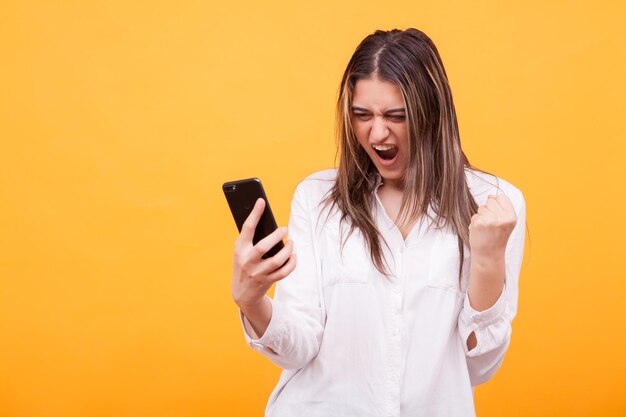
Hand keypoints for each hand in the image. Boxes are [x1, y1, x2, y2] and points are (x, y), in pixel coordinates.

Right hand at [231, 198, 296, 312]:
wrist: (242, 292)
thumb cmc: (244, 264)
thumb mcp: (242, 251)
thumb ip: (252, 239)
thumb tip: (269, 222)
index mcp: (240, 249)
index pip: (247, 229)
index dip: (254, 214)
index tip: (262, 201)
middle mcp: (247, 261)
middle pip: (263, 247)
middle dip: (276, 236)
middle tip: (284, 229)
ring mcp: (258, 273)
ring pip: (276, 261)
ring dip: (287, 250)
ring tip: (291, 242)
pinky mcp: (267, 281)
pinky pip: (283, 272)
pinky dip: (291, 263)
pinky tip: (294, 256)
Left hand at [469, 192, 516, 257]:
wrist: (489, 254)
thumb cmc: (497, 238)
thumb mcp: (506, 223)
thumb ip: (501, 208)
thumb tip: (490, 195)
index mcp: (511, 216)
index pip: (502, 197)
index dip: (497, 204)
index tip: (498, 216)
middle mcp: (502, 218)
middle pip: (490, 200)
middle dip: (489, 210)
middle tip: (491, 224)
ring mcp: (490, 220)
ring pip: (481, 207)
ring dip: (482, 216)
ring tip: (486, 228)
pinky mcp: (479, 223)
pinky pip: (475, 215)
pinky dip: (475, 222)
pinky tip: (480, 231)